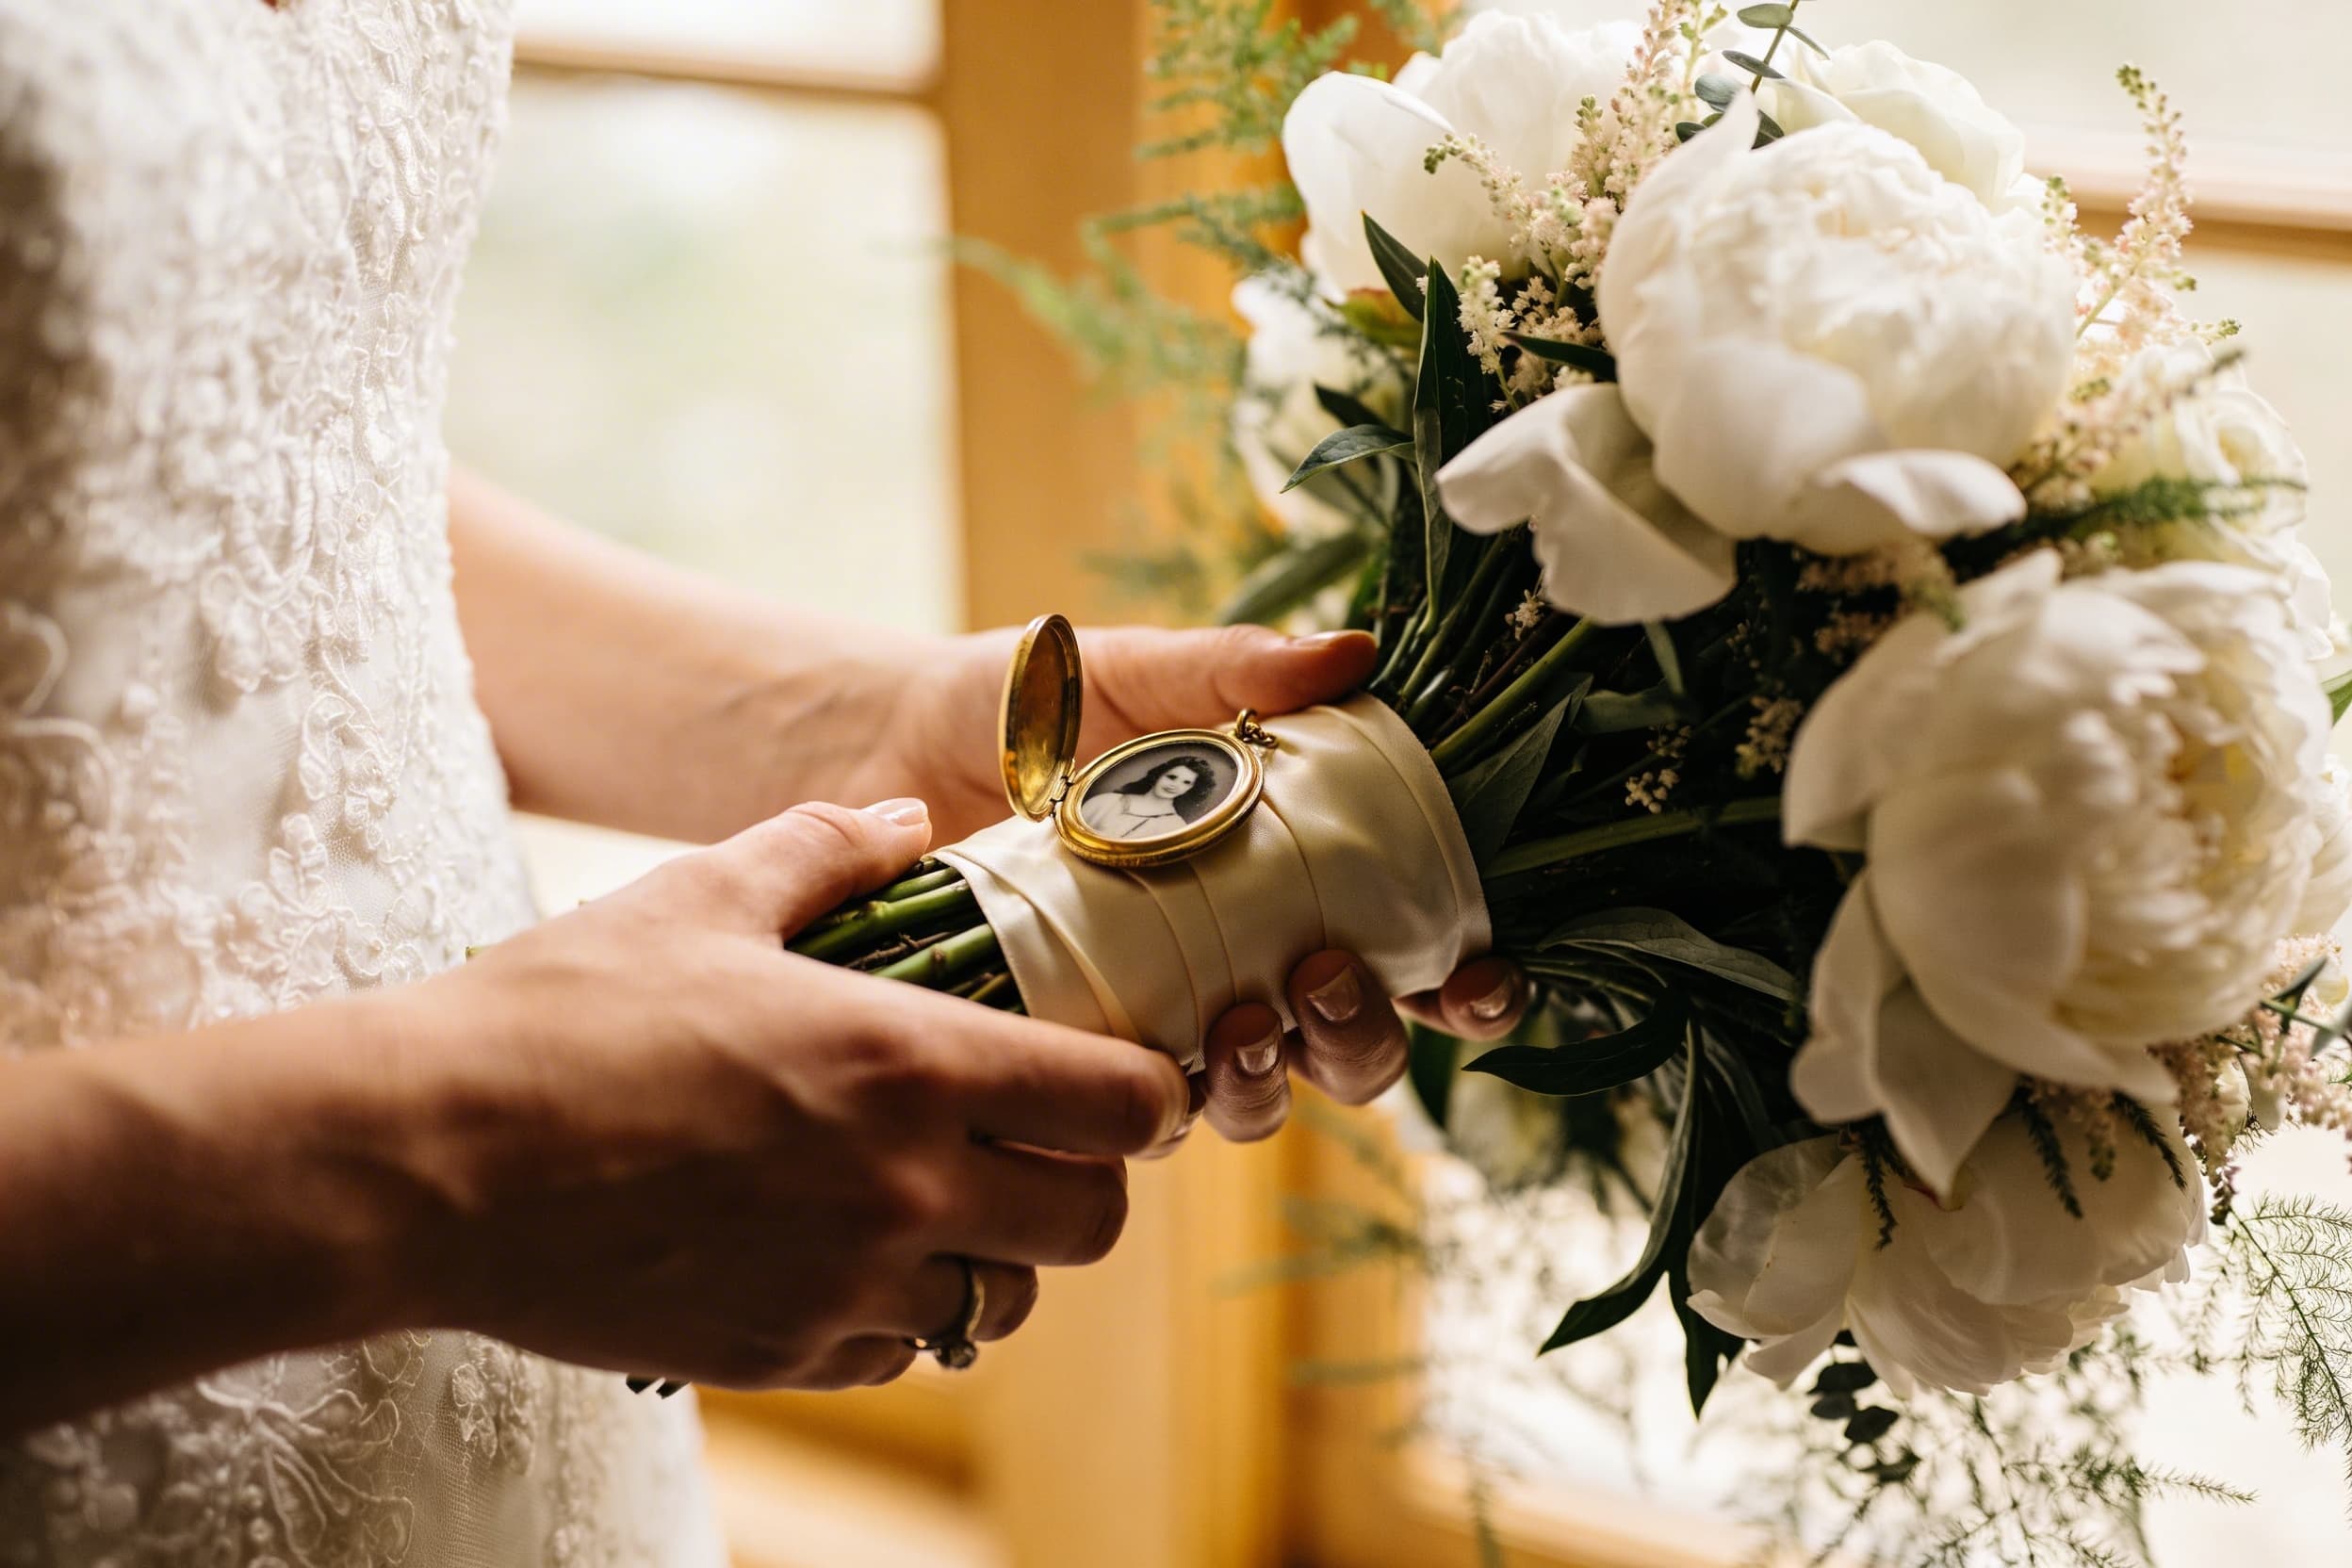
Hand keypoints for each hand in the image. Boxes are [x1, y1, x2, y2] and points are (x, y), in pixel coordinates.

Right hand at [386, 799, 1189, 1389]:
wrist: (426, 1161)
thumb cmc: (562, 1013)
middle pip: (1090, 1225)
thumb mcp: (700, 897)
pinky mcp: (776, 1352)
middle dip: (1086, 1185)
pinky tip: (836, 1253)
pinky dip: (894, 1312)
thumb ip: (826, 849)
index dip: (1144, 1093)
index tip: (1121, 1079)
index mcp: (906, 1060)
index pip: (1118, 1104)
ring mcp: (842, 1284)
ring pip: (1000, 1303)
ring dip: (989, 1254)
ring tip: (930, 1201)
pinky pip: (895, 1351)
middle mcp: (901, 1186)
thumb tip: (906, 817)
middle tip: (1037, 1145)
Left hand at [885, 620, 1527, 1149]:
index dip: (1471, 981)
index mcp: (1294, 871)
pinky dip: (1163, 1104)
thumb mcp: (1133, 675)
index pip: (1419, 943)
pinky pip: (1142, 1115)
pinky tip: (1146, 1063)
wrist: (879, 747)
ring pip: (1266, 1100)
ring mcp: (1165, 1018)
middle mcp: (1246, 958)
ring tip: (1234, 1022)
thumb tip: (1356, 655)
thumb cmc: (1023, 705)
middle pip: (1357, 1045)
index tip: (1481, 972)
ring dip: (1275, 1082)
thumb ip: (1235, 672)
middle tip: (1322, 977)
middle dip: (1366, 1035)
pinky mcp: (1076, 1056)